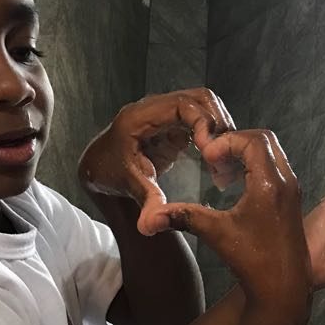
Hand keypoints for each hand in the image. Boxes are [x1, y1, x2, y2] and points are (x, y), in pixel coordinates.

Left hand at [79, 89, 235, 235]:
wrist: (101, 168)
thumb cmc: (110, 172)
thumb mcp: (130, 186)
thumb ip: (146, 201)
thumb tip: (150, 226)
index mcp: (141, 116)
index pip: (182, 104)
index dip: (202, 122)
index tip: (210, 148)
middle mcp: (156, 108)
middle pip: (200, 98)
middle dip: (218, 123)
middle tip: (224, 154)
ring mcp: (167, 114)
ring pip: (205, 106)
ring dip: (219, 128)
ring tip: (223, 159)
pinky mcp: (175, 124)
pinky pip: (202, 120)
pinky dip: (214, 135)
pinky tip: (216, 159)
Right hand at [155, 130, 311, 311]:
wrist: (283, 289)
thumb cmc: (253, 261)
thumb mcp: (215, 233)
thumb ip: (183, 217)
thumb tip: (149, 218)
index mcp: (270, 184)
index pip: (252, 140)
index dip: (226, 141)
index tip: (206, 156)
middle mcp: (287, 181)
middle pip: (264, 140)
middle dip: (236, 143)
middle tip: (213, 160)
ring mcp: (292, 190)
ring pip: (271, 153)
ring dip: (245, 154)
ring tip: (221, 174)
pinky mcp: (291, 200)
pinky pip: (275, 168)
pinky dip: (255, 167)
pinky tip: (234, 187)